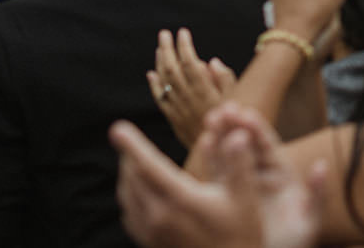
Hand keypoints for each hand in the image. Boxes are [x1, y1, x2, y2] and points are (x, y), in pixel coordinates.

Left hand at [111, 103, 323, 247]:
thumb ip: (238, 164)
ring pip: (128, 197)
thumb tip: (237, 135)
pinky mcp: (151, 244)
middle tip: (128, 139)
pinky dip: (130, 197)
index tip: (117, 128)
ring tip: (133, 161)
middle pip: (133, 179)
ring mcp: (153, 233)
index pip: (148, 167)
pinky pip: (131, 215)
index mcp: (181, 201)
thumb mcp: (246, 198)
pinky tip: (139, 193)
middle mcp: (160, 217)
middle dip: (130, 156)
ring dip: (128, 176)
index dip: (133, 145)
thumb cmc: (241, 236)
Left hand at [150, 27, 237, 147]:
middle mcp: (188, 99)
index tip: (183, 33)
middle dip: (168, 50)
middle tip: (165, 34)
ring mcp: (178, 109)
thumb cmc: (234, 124)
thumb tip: (210, 61)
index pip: (189, 63)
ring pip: (164, 82)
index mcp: (205, 92)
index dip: (184, 47)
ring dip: (160, 63)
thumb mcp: (239, 100)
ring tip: (159, 48)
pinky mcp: (173, 120)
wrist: (219, 156)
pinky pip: (160, 100)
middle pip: (172, 70)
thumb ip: (225, 79)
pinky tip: (151, 74)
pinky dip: (154, 86)